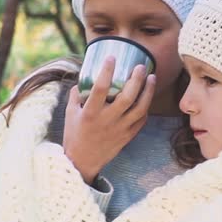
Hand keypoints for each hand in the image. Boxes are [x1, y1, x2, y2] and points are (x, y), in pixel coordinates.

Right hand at [63, 56, 156, 183]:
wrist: (82, 163)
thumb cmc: (74, 135)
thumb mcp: (70, 114)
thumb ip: (76, 95)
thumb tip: (82, 77)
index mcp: (90, 113)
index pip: (100, 88)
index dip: (107, 71)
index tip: (112, 57)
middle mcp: (106, 121)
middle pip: (126, 97)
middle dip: (136, 79)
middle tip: (140, 66)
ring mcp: (119, 130)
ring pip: (140, 109)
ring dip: (148, 91)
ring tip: (152, 77)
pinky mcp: (127, 137)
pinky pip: (141, 120)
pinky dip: (145, 108)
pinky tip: (147, 97)